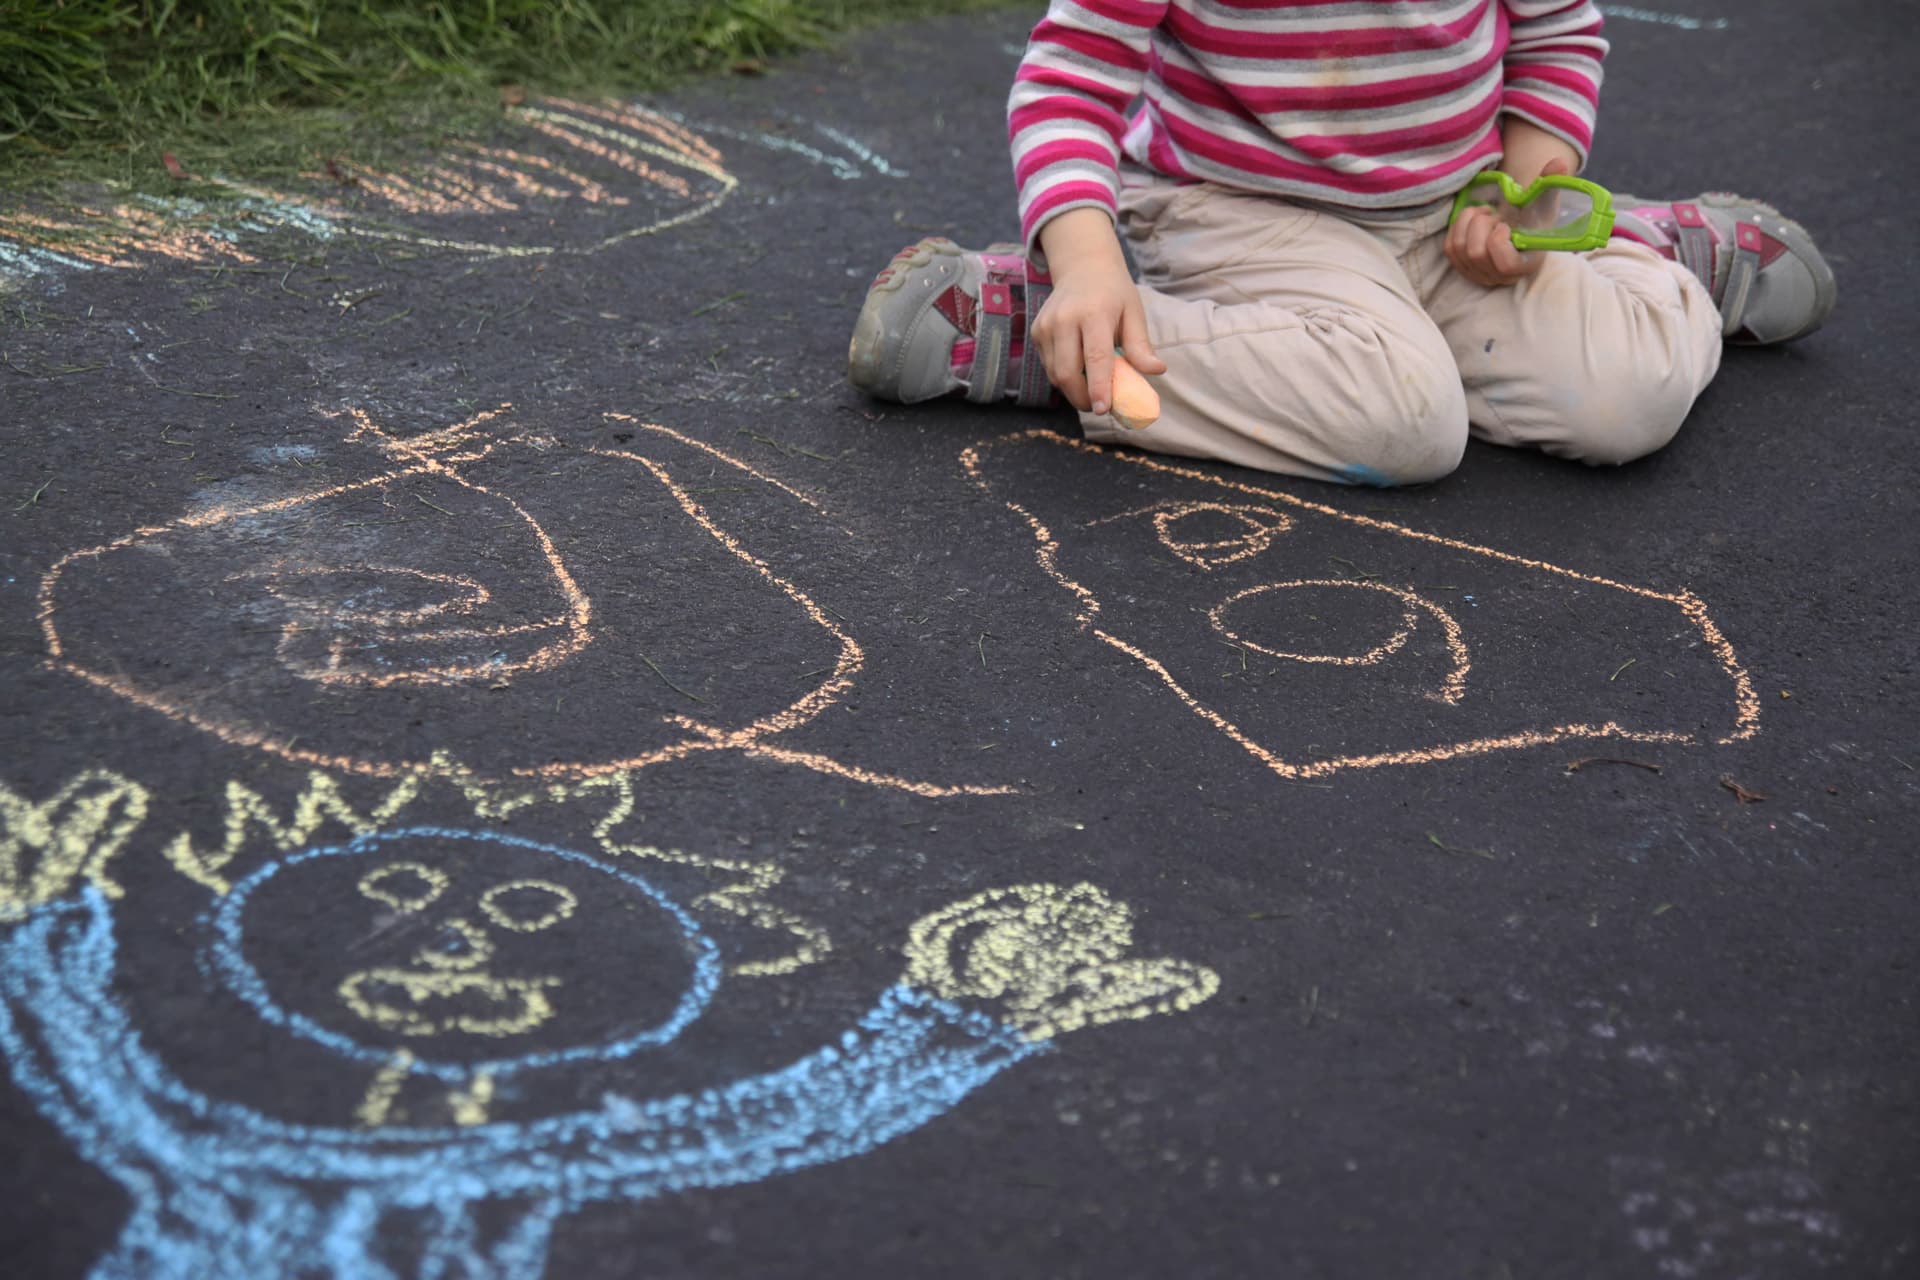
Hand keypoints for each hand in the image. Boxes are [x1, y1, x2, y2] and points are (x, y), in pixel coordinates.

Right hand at [1032, 208, 1165, 413]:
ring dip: (1073, 389)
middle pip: (1068, 372)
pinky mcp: (1037, 332)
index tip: (1104, 409)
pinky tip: (1078, 367)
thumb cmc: (1114, 293)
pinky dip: (1063, 375)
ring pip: (1055, 374)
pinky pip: (1049, 366)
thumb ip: (1141, 345)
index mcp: (1094, 313)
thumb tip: (1157, 371)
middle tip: (1100, 406)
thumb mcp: (1133, 313)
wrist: (1083, 267)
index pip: (1095, 357)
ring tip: (1091, 387)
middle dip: (1082, 397)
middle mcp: (1065, 319)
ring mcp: (1046, 326)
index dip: (1099, 387)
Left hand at [1445, 155, 1574, 288]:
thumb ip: (1551, 182)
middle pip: (1476, 252)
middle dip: (1483, 224)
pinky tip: (1474, 219)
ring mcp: (1478, 275)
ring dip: (1470, 222)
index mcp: (1526, 265)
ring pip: (1459, 247)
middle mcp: (1500, 277)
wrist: (1517, 223)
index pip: (1505, 265)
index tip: (1506, 225)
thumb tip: (1558, 163)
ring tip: (1487, 215)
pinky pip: (1449, 247)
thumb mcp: (1544, 198)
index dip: (1499, 240)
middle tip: (1496, 216)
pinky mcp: (1462, 267)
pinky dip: (1458, 226)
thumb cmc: (1533, 213)